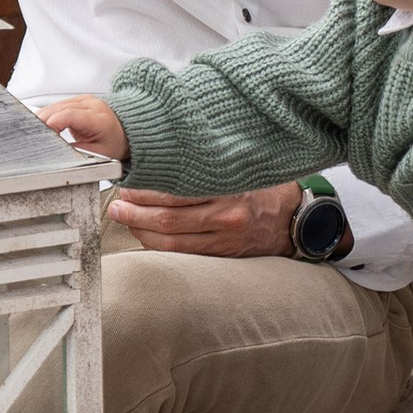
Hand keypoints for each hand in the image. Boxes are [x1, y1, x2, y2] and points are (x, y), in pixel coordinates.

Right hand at [34, 94, 125, 162]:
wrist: (125, 131)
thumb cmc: (115, 143)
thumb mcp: (98, 154)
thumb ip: (77, 152)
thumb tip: (56, 151)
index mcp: (99, 118)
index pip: (69, 115)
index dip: (52, 123)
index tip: (42, 135)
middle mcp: (91, 104)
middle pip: (58, 109)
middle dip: (43, 122)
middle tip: (35, 137)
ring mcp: (83, 100)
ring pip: (55, 105)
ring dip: (43, 118)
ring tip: (39, 133)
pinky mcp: (76, 100)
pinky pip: (57, 105)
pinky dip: (48, 115)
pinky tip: (45, 126)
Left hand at [107, 179, 304, 258]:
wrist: (296, 219)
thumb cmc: (264, 186)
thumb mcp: (240, 167)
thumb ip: (207, 163)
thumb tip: (162, 157)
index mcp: (230, 188)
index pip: (177, 190)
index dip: (145, 189)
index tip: (127, 182)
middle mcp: (226, 216)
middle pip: (168, 219)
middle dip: (135, 212)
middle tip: (116, 203)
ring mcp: (224, 240)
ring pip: (170, 241)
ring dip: (140, 229)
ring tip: (124, 217)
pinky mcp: (222, 255)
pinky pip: (182, 253)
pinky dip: (157, 244)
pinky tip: (144, 234)